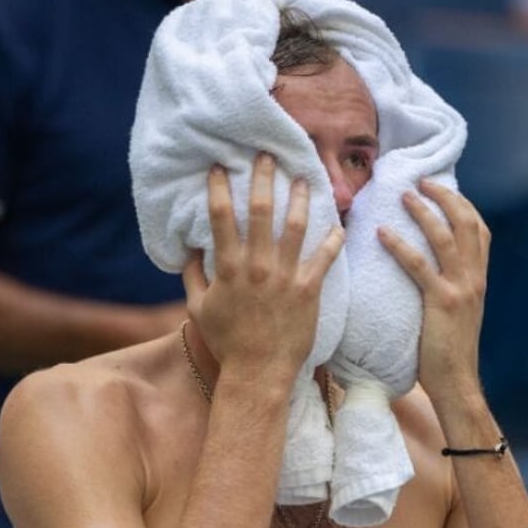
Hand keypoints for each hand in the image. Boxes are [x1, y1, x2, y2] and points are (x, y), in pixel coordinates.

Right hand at [182, 153, 344, 382]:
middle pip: (260, 212)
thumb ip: (193, 275)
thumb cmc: (227, 341)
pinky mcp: (309, 290)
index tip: (219, 166)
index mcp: (229, 268)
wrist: (258, 372)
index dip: (218, 188)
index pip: (221, 218)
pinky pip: (325, 257)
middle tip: (267, 155)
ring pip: (295, 227)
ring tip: (304, 178)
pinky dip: (334, 239)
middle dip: (262, 179)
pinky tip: (339, 224)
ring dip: (300, 199)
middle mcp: (257, 266)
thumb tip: (188, 248)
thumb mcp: (199, 308)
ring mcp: (285, 277)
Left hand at [377, 180, 489, 403]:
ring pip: (444, 237)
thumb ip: (452, 285)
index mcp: (478, 278)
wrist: (457, 383)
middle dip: (444, 196)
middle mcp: (474, 278)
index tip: (442, 186)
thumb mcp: (459, 310)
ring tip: (402, 195)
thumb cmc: (450, 350)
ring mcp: (460, 289)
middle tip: (421, 181)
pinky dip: (400, 245)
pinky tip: (382, 233)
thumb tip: (432, 265)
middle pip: (466, 223)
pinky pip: (419, 266)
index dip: (462, 204)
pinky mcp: (441, 303)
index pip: (479, 229)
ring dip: (423, 211)